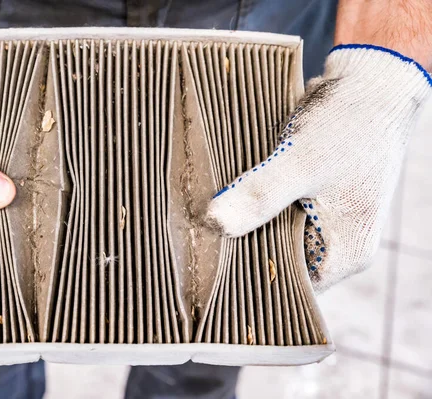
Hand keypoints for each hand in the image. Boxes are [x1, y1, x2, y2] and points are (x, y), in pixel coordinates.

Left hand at [206, 45, 430, 292]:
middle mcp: (338, 242)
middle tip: (205, 235)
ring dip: (250, 220)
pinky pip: (278, 209)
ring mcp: (327, 218)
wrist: (372, 80)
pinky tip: (234, 192)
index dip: (252, 276)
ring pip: (275, 232)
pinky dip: (258, 201)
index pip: (290, 286)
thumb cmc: (350, 125)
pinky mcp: (314, 195)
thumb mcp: (301, 163)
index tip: (214, 264)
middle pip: (280, 259)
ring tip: (215, 212)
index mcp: (346, 253)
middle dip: (246, 246)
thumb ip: (260, 196)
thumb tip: (216, 224)